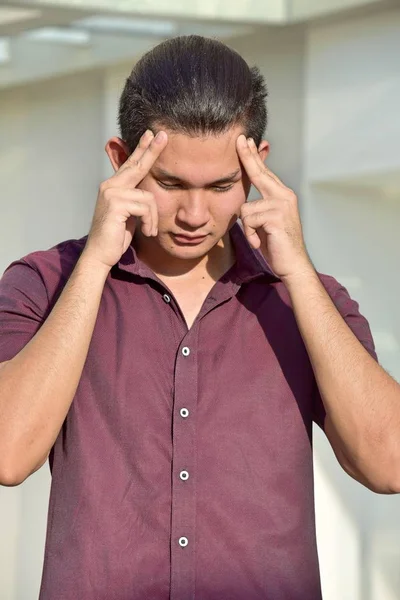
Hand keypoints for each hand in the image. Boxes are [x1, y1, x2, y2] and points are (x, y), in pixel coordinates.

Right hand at [82, 130, 167, 269]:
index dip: (142, 149)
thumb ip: (135, 200)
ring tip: (149, 230)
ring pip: (148, 197)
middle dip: (151, 150)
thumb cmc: (115, 237)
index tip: (151, 135)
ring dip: (153, 218)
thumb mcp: (129, 215)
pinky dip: (150, 222)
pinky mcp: (115, 204)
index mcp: (113, 187)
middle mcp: (110, 186)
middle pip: (137, 165)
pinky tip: (146, 232)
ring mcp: (111, 193)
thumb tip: (148, 193)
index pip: (130, 164)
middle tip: (163, 135)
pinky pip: (145, 207)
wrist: (100, 255)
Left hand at [236, 135, 313, 282]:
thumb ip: (260, 208)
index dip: (253, 157)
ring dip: (248, 228)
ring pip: (246, 208)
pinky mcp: (276, 216)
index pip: (264, 173)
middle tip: (239, 138)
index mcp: (282, 195)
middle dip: (247, 156)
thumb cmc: (277, 245)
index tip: (245, 141)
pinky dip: (250, 235)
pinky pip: (248, 220)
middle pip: (259, 173)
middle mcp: (284, 196)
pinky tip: (261, 242)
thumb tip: (246, 201)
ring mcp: (281, 205)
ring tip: (259, 237)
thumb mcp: (266, 222)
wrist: (293, 264)